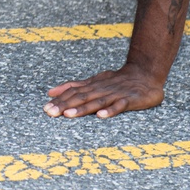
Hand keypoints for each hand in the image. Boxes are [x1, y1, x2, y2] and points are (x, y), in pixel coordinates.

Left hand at [44, 63, 164, 117]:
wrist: (144, 74)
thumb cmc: (116, 80)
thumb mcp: (93, 81)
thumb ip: (73, 86)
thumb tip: (50, 92)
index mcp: (91, 85)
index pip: (72, 92)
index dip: (59, 100)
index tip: (45, 108)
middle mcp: (100, 89)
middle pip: (80, 97)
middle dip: (64, 105)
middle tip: (50, 112)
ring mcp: (115, 94)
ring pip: (96, 101)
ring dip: (82, 108)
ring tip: (68, 114)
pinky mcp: (130, 100)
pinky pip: (119, 105)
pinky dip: (110, 110)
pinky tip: (101, 116)